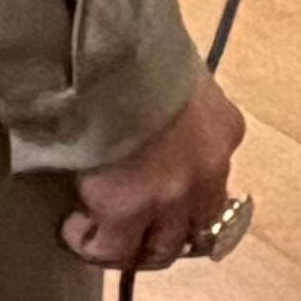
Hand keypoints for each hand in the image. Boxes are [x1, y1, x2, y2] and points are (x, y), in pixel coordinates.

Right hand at [64, 72, 246, 270]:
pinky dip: (92, 244)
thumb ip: (176, 104)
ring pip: (160, 249)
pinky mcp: (127, 211)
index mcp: (225, 131)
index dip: (189, 196)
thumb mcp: (181, 76)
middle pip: (198, 227)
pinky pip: (111, 249)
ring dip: (133, 248)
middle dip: (169, 234)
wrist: (115, 58)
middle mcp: (209, 172)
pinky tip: (75, 227)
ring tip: (103, 236)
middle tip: (136, 231)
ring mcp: (171, 197)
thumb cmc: (143, 51)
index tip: (163, 197)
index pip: (217, 180)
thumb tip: (154, 116)